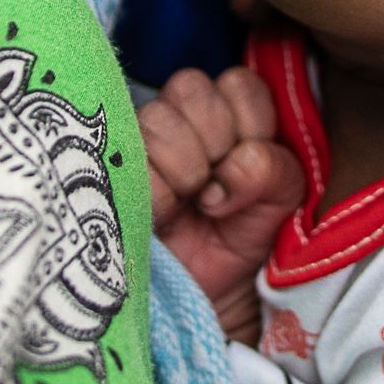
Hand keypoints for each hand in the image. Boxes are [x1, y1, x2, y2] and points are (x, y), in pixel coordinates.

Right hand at [138, 65, 306, 346]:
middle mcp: (176, 119)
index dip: (250, 122)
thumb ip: (275, 171)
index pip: (238, 83)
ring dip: (183, 167)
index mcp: (225, 115)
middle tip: (214, 187)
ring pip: (158, 118)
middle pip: (192, 88)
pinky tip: (163, 215)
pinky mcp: (104, 174)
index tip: (248, 169)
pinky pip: (128, 161)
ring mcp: (135, 143)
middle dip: (215, 140)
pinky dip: (155, 191)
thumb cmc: (238, 243)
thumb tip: (233, 167)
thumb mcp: (279, 206)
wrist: (202, 301)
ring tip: (188, 203)